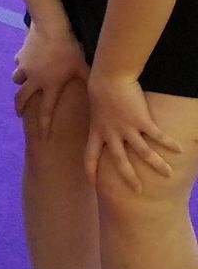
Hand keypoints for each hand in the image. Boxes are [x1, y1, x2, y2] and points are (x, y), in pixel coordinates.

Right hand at [10, 24, 88, 139]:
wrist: (51, 29)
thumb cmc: (70, 49)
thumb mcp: (82, 66)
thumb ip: (89, 79)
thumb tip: (105, 91)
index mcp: (50, 85)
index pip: (45, 110)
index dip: (44, 124)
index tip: (42, 136)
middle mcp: (34, 80)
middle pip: (21, 98)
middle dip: (19, 107)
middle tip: (19, 113)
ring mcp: (25, 67)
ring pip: (17, 79)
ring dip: (20, 82)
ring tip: (24, 81)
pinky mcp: (20, 56)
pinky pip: (19, 62)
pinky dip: (22, 63)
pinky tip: (29, 59)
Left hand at [84, 71, 181, 191]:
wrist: (108, 77)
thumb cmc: (101, 91)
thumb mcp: (95, 112)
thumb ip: (100, 124)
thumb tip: (103, 130)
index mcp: (96, 132)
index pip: (89, 157)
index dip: (91, 171)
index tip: (94, 184)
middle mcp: (111, 133)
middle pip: (119, 161)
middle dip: (129, 177)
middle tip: (137, 190)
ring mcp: (126, 128)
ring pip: (143, 152)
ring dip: (157, 165)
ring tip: (168, 174)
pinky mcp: (140, 120)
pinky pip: (157, 135)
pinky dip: (168, 143)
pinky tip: (179, 150)